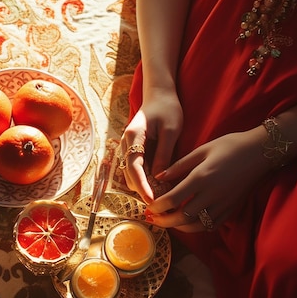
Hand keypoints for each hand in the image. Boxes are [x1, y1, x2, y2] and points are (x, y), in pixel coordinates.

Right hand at [120, 88, 182, 203]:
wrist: (159, 94)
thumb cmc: (168, 108)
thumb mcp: (171, 130)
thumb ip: (164, 154)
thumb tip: (158, 178)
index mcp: (133, 136)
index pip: (134, 167)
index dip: (142, 186)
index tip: (152, 200)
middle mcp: (125, 143)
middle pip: (130, 174)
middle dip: (144, 190)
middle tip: (163, 202)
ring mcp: (127, 147)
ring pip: (132, 174)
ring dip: (145, 186)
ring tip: (164, 195)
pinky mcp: (134, 150)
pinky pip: (137, 169)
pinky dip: (146, 179)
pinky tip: (161, 185)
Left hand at [145, 128, 270, 231]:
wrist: (260, 151)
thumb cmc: (229, 146)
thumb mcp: (201, 150)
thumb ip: (179, 165)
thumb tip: (158, 177)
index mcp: (201, 177)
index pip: (173, 199)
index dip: (158, 207)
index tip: (149, 208)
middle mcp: (211, 194)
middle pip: (182, 217)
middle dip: (164, 222)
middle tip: (153, 220)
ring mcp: (223, 204)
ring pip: (196, 225)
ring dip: (179, 227)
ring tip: (168, 222)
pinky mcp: (231, 209)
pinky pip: (211, 225)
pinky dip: (197, 227)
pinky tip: (188, 222)